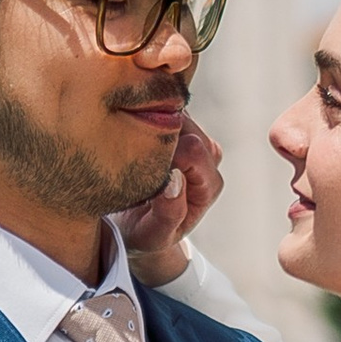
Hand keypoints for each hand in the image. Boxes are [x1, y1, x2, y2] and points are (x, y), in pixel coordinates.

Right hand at [117, 116, 222, 283]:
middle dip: (157, 133)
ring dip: (150, 121)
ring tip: (131, 146)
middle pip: (185, 124)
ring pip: (174, 111)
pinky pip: (163, 108)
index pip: (192, 151)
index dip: (162, 152)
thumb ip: (168, 213)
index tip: (139, 164)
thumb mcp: (153, 234)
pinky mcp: (180, 127)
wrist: (138, 226)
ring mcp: (197, 140)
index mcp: (209, 185)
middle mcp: (209, 159)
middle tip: (131, 151)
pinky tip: (133, 133)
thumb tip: (173, 181)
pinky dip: (146, 114)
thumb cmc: (145, 233)